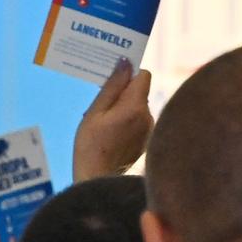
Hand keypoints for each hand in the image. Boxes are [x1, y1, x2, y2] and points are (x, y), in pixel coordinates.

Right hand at [72, 59, 153, 181]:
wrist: (98, 179)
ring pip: (138, 106)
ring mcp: (149, 129)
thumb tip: (126, 62)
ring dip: (123, 108)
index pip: (144, 75)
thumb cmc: (91, 145)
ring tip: (103, 124)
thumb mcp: (95, 112)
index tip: (113, 79)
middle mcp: (148, 116)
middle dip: (122, 93)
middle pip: (140, 91)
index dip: (129, 74)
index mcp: (136, 106)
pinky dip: (127, 121)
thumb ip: (112, 86)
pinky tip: (111, 134)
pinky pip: (138, 120)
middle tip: (101, 106)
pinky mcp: (147, 139)